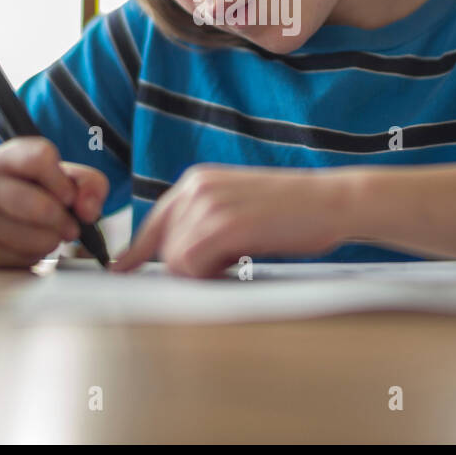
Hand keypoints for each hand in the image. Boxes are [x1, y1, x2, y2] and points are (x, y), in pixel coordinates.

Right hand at [0, 136, 107, 267]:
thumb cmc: (26, 190)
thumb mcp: (55, 174)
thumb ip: (87, 183)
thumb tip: (89, 212)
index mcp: (4, 157)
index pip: (41, 157)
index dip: (64, 181)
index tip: (68, 196)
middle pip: (41, 207)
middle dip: (65, 220)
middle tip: (70, 225)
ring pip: (36, 238)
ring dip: (54, 240)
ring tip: (49, 232)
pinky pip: (25, 258)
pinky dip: (37, 254)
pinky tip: (29, 243)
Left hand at [109, 164, 346, 277]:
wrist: (333, 201)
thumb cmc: (293, 212)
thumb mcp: (237, 207)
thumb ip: (203, 222)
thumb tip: (171, 257)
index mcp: (197, 181)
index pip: (154, 222)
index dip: (137, 251)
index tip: (121, 270)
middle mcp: (196, 187)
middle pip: (162, 247)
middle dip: (188, 267)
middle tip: (229, 262)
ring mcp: (208, 205)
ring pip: (175, 260)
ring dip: (203, 271)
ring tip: (239, 256)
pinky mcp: (224, 224)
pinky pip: (191, 264)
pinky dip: (208, 274)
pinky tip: (236, 264)